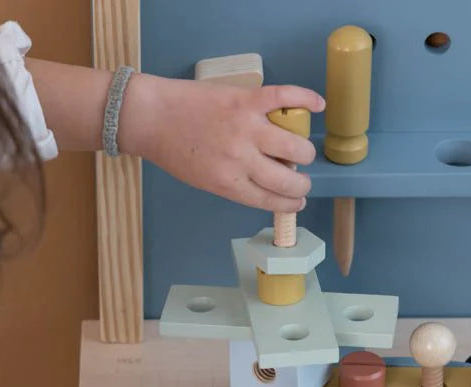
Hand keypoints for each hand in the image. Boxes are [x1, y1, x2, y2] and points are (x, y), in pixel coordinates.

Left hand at [119, 74, 324, 211]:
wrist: (153, 117)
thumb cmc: (173, 150)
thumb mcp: (203, 180)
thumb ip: (233, 182)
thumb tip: (264, 180)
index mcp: (229, 184)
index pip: (270, 200)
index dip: (289, 204)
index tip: (297, 202)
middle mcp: (242, 159)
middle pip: (287, 178)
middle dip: (300, 184)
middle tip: (300, 180)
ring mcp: (247, 128)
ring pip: (294, 145)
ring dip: (303, 152)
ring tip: (301, 152)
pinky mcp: (247, 100)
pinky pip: (286, 98)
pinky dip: (306, 100)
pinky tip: (317, 106)